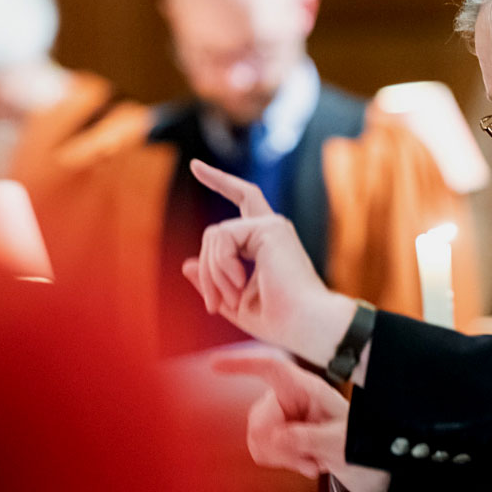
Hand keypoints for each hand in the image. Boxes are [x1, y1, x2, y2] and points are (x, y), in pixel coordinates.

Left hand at [181, 159, 354, 365]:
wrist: (305, 325)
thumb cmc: (278, 320)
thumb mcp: (232, 301)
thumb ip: (211, 281)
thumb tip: (186, 263)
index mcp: (266, 242)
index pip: (242, 201)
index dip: (220, 181)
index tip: (195, 166)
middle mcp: (271, 228)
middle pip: (217, 232)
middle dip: (207, 269)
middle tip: (213, 306)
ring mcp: (272, 225)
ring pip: (214, 236)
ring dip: (214, 273)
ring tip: (231, 298)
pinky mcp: (270, 227)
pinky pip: (222, 237)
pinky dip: (221, 265)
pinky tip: (239, 283)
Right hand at [213, 353, 389, 491]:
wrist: (349, 450)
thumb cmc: (349, 436)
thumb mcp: (338, 439)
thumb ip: (309, 437)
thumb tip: (276, 437)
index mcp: (305, 387)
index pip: (271, 369)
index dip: (242, 365)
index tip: (215, 365)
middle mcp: (285, 396)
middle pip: (261, 419)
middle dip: (283, 449)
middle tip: (312, 463)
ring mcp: (273, 413)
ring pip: (257, 439)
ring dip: (285, 459)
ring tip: (312, 461)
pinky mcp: (268, 431)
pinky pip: (258, 450)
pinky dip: (280, 462)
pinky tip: (301, 461)